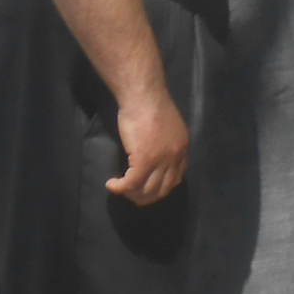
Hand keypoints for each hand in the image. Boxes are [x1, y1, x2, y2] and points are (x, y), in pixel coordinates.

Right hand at [106, 88, 189, 205]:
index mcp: (182, 148)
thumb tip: (156, 157)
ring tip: (120, 188)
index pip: (176, 178)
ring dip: (131, 194)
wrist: (144, 96)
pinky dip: (120, 188)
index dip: (160, 188)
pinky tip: (111, 184)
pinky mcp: (144, 160)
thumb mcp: (166, 127)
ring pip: (147, 190)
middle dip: (146, 197)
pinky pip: (131, 184)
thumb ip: (165, 144)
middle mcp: (175, 157)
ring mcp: (161, 160)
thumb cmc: (150, 107)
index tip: (146, 188)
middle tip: (131, 194)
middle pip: (162, 189)